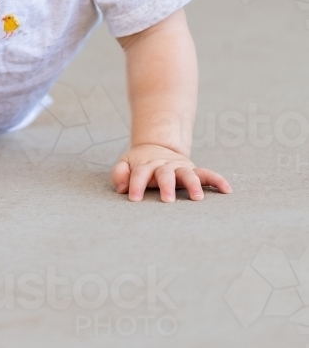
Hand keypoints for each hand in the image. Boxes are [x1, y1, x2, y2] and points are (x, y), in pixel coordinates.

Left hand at [111, 143, 231, 202]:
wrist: (157, 148)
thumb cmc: (140, 164)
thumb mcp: (126, 164)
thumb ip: (120, 173)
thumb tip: (121, 188)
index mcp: (147, 165)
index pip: (139, 174)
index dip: (135, 185)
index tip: (133, 198)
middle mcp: (164, 166)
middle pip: (165, 174)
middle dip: (166, 186)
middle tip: (167, 200)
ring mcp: (180, 168)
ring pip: (188, 174)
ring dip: (193, 185)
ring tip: (197, 198)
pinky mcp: (193, 171)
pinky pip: (207, 175)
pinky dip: (217, 180)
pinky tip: (226, 190)